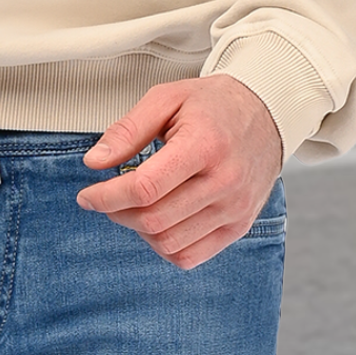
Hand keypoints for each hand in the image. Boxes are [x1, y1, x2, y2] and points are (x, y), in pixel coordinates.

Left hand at [76, 75, 283, 268]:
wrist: (268, 114)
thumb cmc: (213, 105)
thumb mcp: (167, 98)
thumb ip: (128, 130)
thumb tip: (94, 163)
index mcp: (205, 145)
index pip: (145, 188)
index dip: (106, 197)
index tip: (87, 196)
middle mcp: (225, 182)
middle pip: (154, 219)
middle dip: (117, 213)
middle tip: (107, 198)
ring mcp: (235, 208)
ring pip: (169, 243)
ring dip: (139, 230)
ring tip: (134, 207)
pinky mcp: (239, 226)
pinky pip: (190, 256)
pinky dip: (163, 246)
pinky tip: (157, 222)